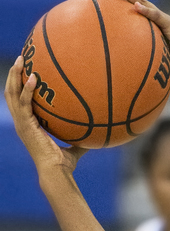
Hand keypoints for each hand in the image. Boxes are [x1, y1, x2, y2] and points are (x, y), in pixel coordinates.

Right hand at [4, 57, 86, 174]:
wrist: (56, 173)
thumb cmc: (64, 166)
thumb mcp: (74, 149)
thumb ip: (81, 141)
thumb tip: (96, 136)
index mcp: (29, 126)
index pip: (20, 102)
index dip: (20, 87)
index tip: (27, 71)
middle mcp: (22, 123)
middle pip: (11, 93)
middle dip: (14, 74)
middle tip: (21, 58)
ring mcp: (22, 124)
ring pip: (11, 94)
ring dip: (15, 75)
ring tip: (21, 59)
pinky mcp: (25, 126)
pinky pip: (24, 102)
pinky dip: (27, 89)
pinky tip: (34, 77)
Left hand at [95, 0, 169, 79]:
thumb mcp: (154, 65)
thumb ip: (140, 63)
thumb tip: (122, 76)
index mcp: (149, 27)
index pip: (128, 11)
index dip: (113, 3)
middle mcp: (155, 19)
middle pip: (131, 1)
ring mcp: (163, 20)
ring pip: (143, 3)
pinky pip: (157, 17)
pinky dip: (147, 10)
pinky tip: (136, 5)